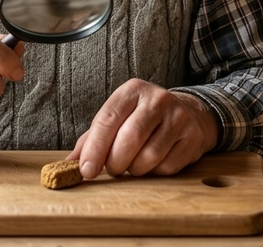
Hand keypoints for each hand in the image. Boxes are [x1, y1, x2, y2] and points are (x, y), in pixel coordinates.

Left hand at [69, 79, 218, 178]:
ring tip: (133, 164)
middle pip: (129, 139)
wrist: (189, 114)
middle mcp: (157, 99)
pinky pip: (167, 166)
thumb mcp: (118, 117)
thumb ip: (93, 138)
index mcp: (133, 90)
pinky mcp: (192, 137)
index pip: (108, 119)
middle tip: (112, 168)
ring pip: (149, 156)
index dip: (95, 148)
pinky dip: (155, 172)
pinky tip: (154, 162)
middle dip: (115, 162)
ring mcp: (178, 117)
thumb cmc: (143, 118)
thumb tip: (70, 163)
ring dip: (135, 169)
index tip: (86, 170)